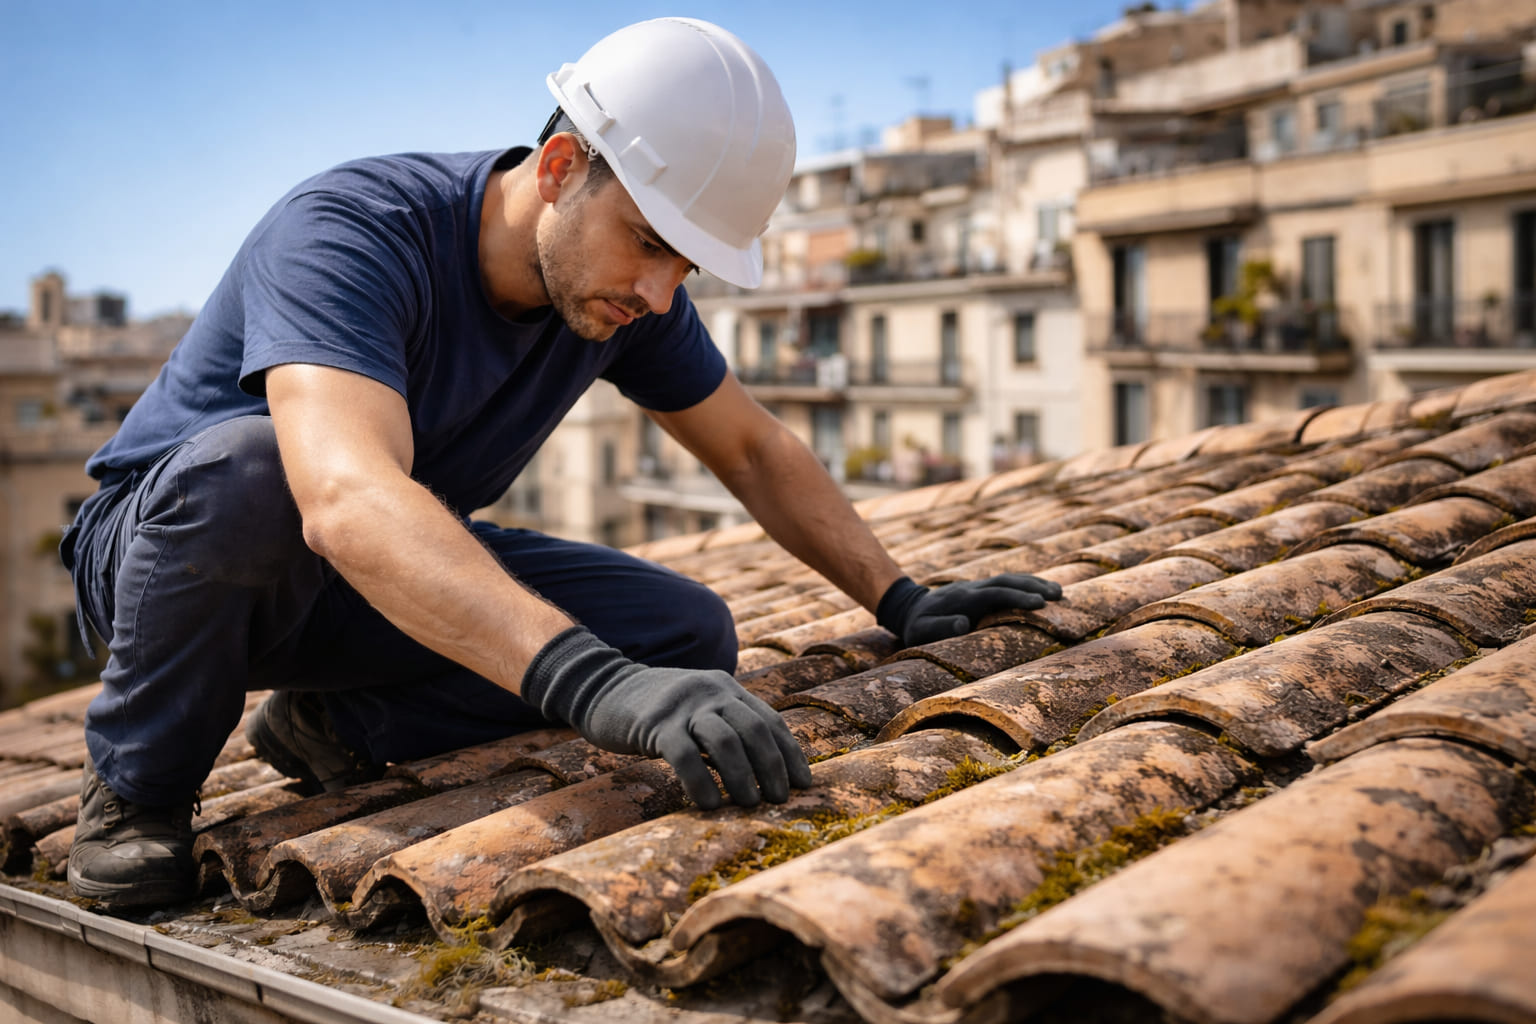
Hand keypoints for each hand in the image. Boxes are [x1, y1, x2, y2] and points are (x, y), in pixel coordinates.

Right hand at [521, 627, 811, 809]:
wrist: (602, 688)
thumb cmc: (656, 711)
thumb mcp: (697, 708)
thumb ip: (725, 726)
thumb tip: (760, 770)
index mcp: (726, 688)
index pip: (769, 720)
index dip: (790, 753)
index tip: (804, 783)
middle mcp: (710, 692)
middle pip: (754, 729)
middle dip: (772, 767)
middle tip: (780, 799)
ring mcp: (683, 706)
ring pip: (725, 741)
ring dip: (743, 776)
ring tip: (750, 804)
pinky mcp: (655, 724)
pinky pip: (685, 755)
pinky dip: (702, 782)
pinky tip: (711, 803)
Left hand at [877, 574, 1062, 646]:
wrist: (909, 607)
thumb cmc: (917, 625)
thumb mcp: (921, 631)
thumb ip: (940, 627)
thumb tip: (963, 624)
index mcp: (962, 599)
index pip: (994, 595)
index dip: (1017, 598)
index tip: (1040, 604)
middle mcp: (973, 588)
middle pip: (1006, 581)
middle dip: (1033, 587)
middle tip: (1059, 595)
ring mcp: (977, 586)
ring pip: (1009, 579)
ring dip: (1034, 583)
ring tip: (1059, 592)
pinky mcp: (981, 588)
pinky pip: (1006, 582)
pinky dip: (1025, 583)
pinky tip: (1042, 588)